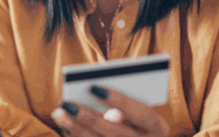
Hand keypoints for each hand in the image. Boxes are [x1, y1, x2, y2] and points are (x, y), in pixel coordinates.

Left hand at [50, 86, 169, 136]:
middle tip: (68, 103)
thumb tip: (96, 92)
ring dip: (76, 129)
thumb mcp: (138, 112)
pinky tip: (65, 126)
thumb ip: (124, 102)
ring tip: (59, 112)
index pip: (143, 113)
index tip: (95, 86)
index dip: (120, 100)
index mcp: (158, 129)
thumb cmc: (137, 119)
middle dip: (90, 118)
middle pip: (118, 134)